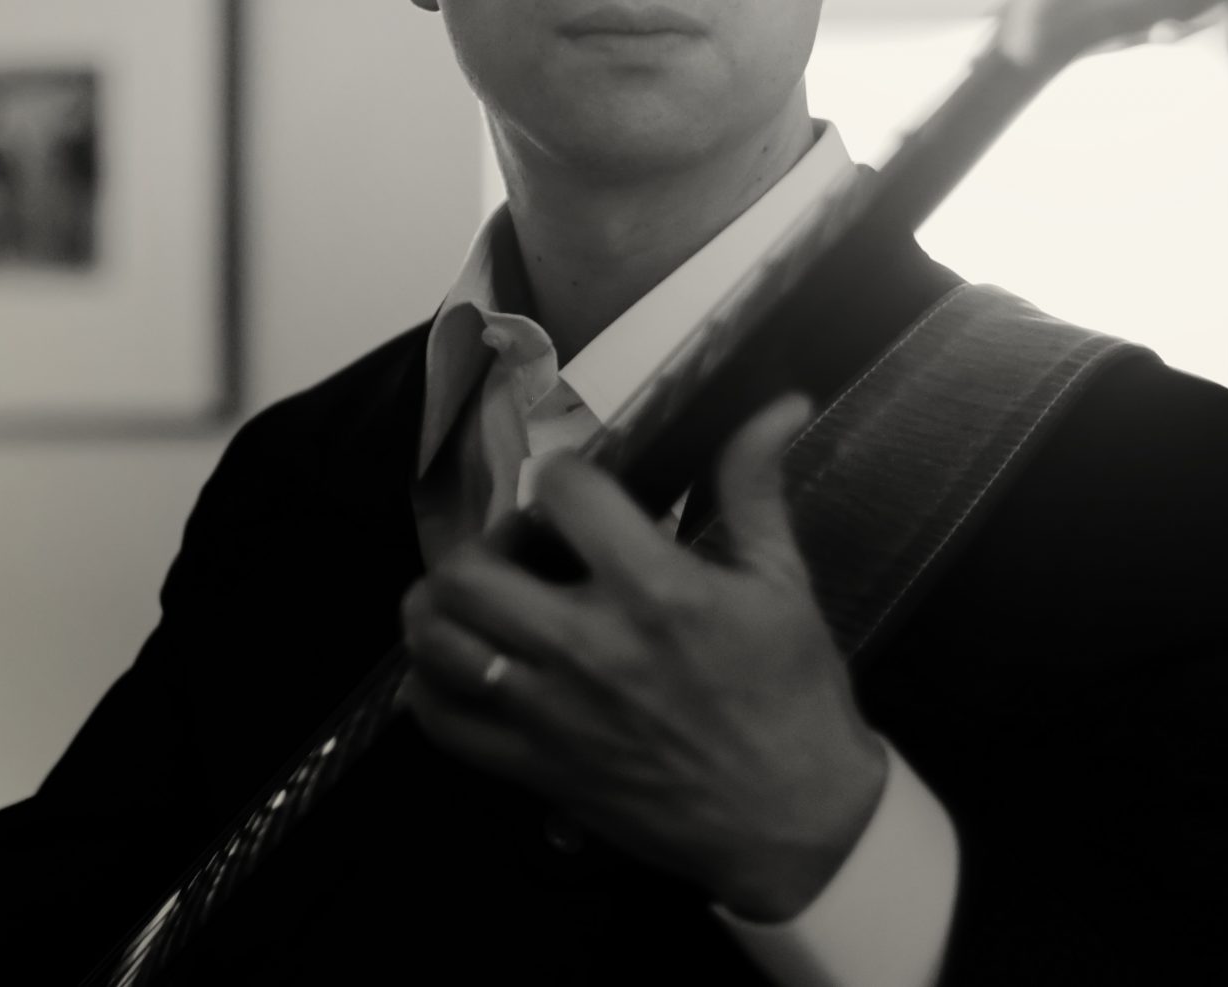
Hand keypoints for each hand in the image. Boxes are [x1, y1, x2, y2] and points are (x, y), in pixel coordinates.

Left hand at [399, 393, 888, 920]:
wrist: (796, 823)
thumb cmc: (793, 698)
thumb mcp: (784, 580)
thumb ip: (755, 484)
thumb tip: (777, 403)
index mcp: (655, 590)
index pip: (559, 492)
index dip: (559, 474)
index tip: (575, 490)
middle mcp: (589, 648)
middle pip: (468, 570)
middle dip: (482, 543)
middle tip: (515, 550)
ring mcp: (551, 713)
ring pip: (437, 641)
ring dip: (442, 608)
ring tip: (478, 601)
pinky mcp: (535, 768)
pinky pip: (440, 720)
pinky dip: (432, 685)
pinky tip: (465, 666)